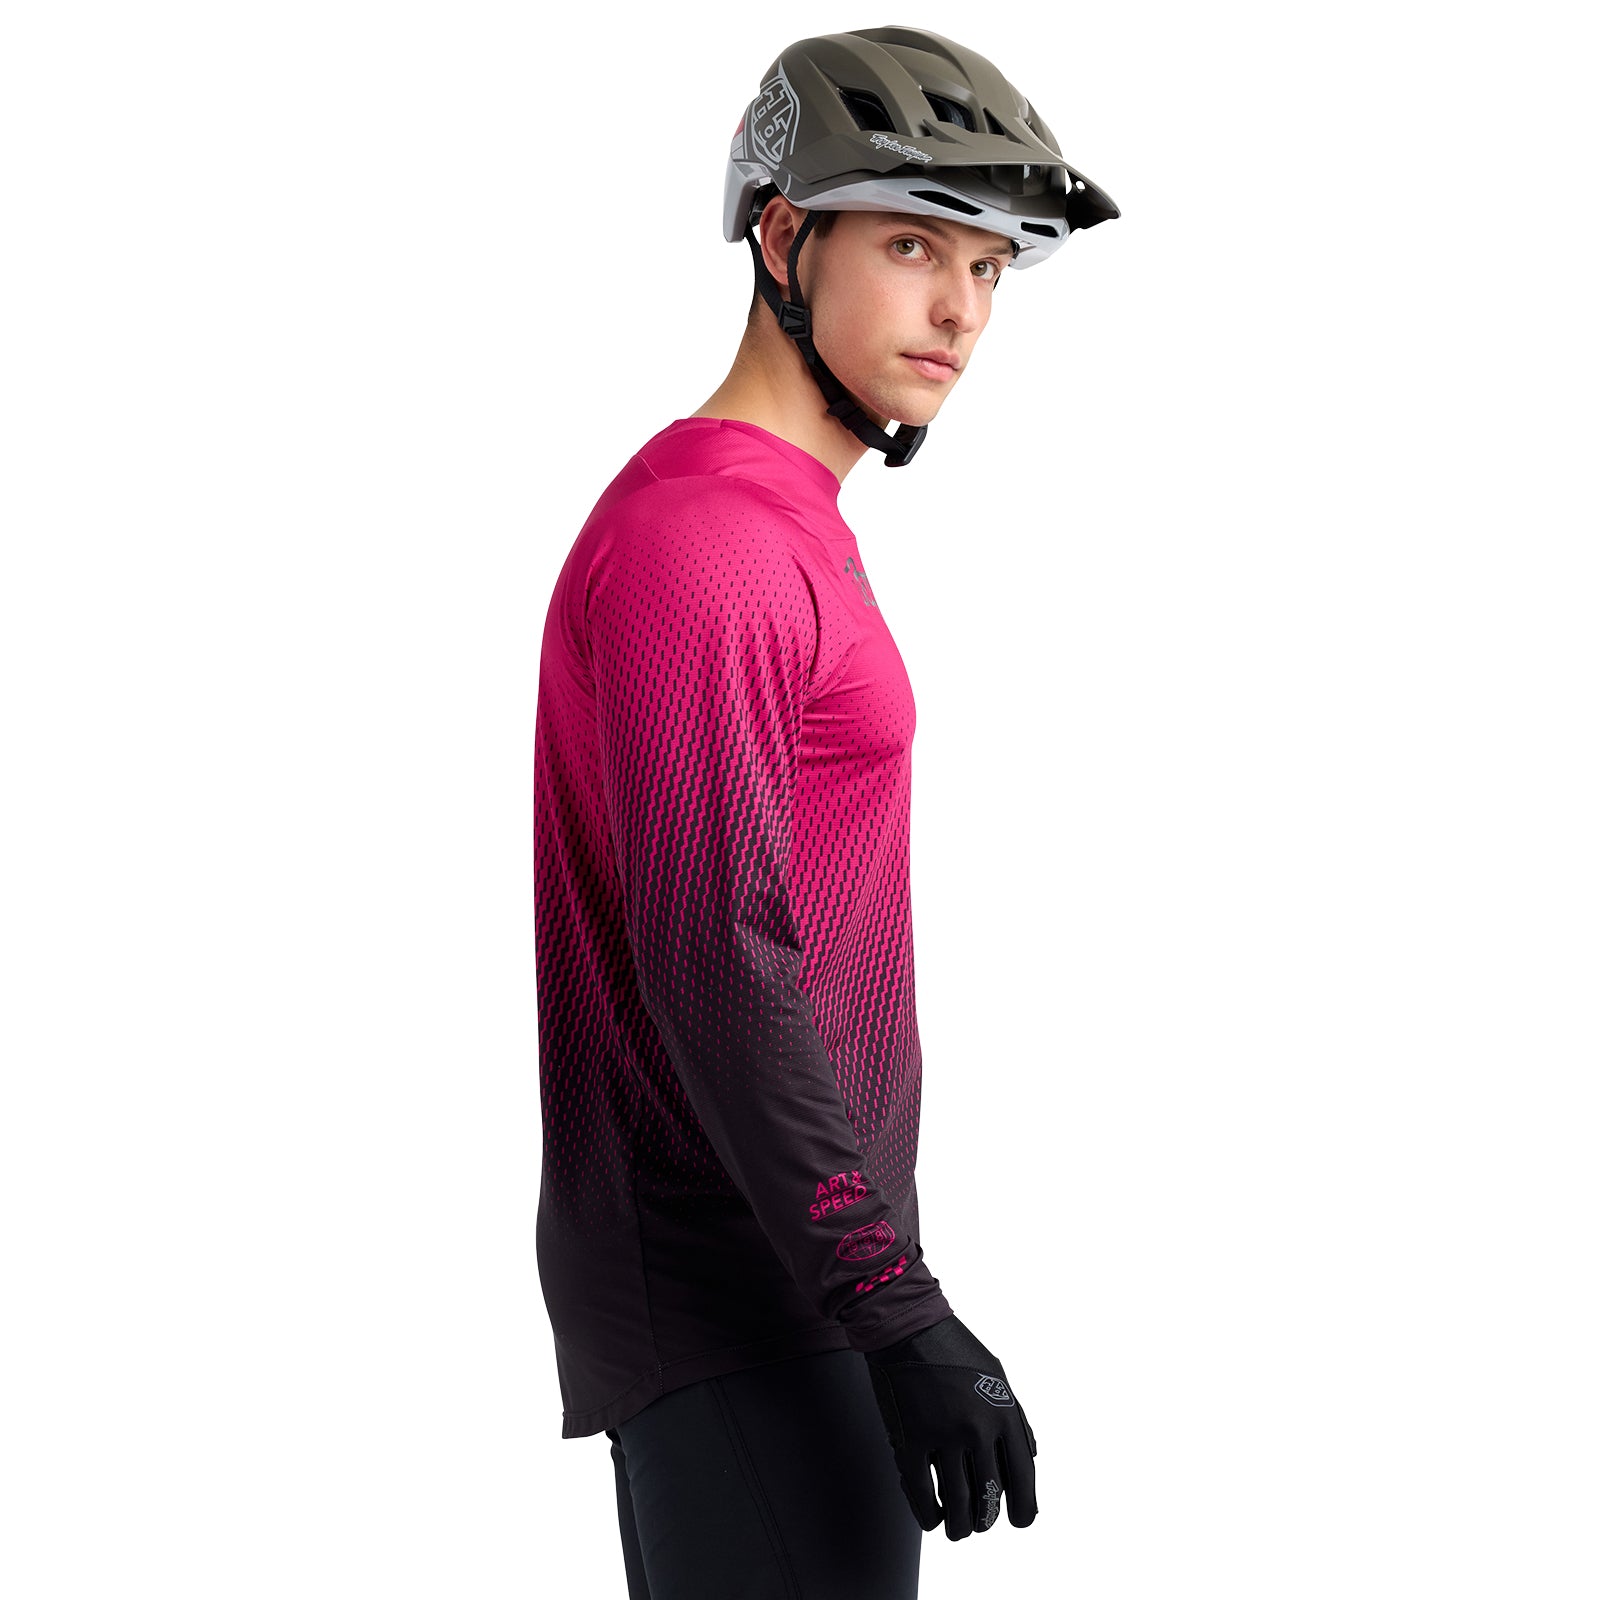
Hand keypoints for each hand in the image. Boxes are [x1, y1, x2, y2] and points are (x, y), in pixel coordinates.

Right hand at [863, 1314, 1037, 1538]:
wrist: (908, 1327)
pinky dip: (929, 1516)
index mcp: (1003, 1412)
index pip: (1024, 1478)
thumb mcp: (998, 1377)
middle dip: (986, 1520)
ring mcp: (942, 1434)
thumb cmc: (955, 1351)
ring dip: (959, 1527)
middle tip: (980, 1523)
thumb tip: (1030, 1459)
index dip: (1023, 1510)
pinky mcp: (908, 1439)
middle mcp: (977, 1427)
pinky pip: (921, 1494)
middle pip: (989, 1498)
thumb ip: (1016, 1418)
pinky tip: (933, 1519)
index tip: (1018, 1522)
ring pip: (956, 1505)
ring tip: (958, 1529)